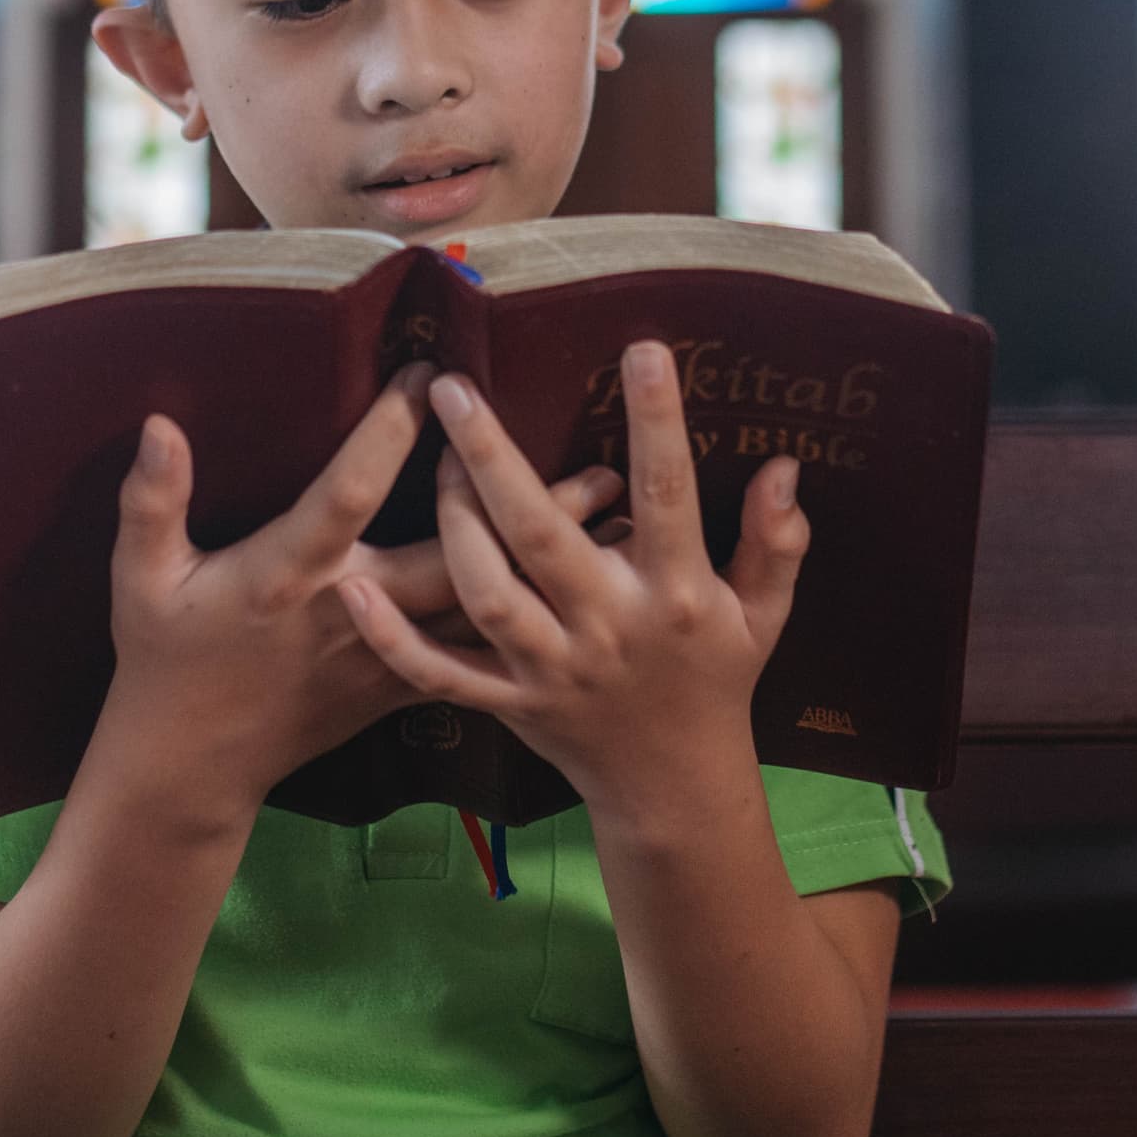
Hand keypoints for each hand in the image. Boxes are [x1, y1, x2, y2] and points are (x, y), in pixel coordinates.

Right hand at [105, 366, 621, 820]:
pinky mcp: (400, 686)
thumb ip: (151, 502)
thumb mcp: (142, 581)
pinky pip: (478, 653)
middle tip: (603, 467)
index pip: (349, 491)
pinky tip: (588, 592)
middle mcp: (350, 613)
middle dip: (527, 513)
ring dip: (555, 569)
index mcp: (289, 574)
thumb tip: (160, 424)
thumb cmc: (166, 660)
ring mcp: (384, 654)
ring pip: (484, 608)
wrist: (193, 767)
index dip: (389, 433)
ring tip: (627, 528)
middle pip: (456, 556)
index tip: (431, 372)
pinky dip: (535, 621)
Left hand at [336, 341, 806, 814]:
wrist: (674, 787)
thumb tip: (784, 466)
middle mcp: (607, 626)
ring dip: (452, 526)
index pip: (668, 495)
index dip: (656, 423)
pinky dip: (393, 638)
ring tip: (431, 457)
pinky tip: (352, 589)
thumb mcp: (764, 614)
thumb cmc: (718, 680)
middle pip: (542, 534)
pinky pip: (441, 673)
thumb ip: (775, 541)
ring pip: (487, 594)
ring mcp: (552, 668)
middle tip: (454, 388)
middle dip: (494, 459)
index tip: (641, 348)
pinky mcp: (510, 702)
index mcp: (676, 594)